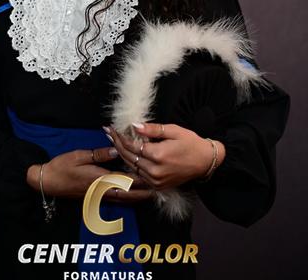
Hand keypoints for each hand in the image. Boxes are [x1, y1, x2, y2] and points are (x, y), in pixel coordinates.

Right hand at [26, 146, 153, 202]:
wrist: (49, 182)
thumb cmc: (63, 167)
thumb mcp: (79, 156)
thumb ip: (99, 154)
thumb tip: (116, 149)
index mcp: (100, 180)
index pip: (125, 180)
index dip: (140, 179)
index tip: (154, 176)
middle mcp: (102, 191)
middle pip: (128, 194)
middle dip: (144, 191)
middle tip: (159, 188)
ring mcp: (99, 196)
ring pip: (123, 198)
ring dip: (138, 196)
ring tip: (152, 192)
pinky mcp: (96, 197)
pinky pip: (116, 199)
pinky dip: (127, 197)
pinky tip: (133, 194)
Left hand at [108, 123, 225, 189]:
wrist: (205, 162)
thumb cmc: (190, 143)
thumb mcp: (173, 130)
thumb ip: (152, 129)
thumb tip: (134, 126)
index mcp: (158, 156)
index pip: (131, 146)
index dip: (120, 136)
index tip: (111, 128)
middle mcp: (155, 171)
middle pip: (128, 157)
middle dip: (116, 144)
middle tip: (108, 133)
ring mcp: (156, 181)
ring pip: (131, 167)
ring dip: (121, 154)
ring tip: (113, 141)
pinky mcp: (158, 186)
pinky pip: (138, 175)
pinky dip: (130, 165)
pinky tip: (124, 155)